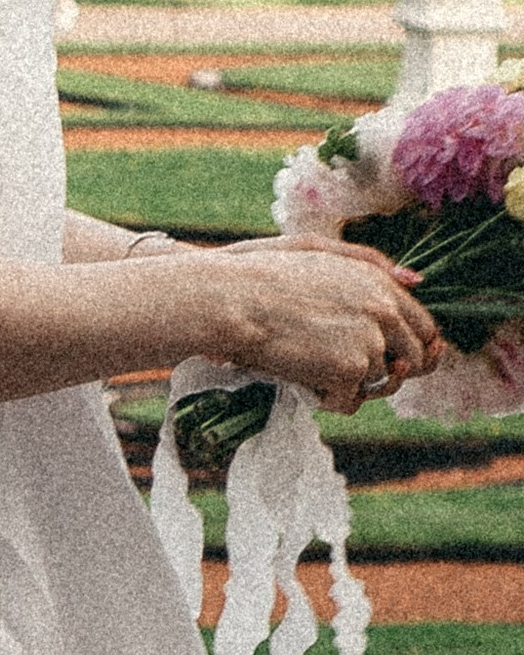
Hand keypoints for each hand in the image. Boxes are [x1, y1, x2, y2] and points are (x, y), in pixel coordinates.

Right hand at [187, 238, 442, 414]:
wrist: (231, 299)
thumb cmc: (262, 273)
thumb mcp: (322, 254)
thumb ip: (372, 264)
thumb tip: (416, 280)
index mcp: (380, 282)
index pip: (423, 326)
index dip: (412, 349)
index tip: (395, 363)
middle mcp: (384, 309)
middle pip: (414, 360)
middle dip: (389, 373)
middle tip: (350, 374)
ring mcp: (370, 340)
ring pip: (377, 382)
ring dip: (347, 383)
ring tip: (307, 365)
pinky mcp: (350, 367)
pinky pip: (350, 400)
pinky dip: (325, 398)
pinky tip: (299, 379)